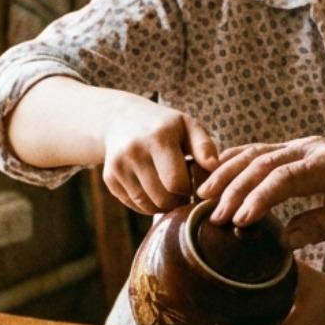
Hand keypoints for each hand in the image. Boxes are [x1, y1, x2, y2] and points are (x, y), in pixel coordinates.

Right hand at [100, 97, 218, 214]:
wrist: (122, 119)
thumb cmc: (165, 126)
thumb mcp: (188, 126)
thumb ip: (204, 146)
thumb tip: (214, 167)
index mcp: (158, 138)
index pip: (176, 183)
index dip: (189, 190)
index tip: (193, 184)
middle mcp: (134, 152)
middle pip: (162, 198)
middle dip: (177, 201)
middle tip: (183, 192)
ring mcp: (118, 166)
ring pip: (147, 205)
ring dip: (163, 205)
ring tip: (171, 192)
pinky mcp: (109, 178)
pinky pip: (133, 205)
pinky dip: (147, 204)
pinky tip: (154, 190)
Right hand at [198, 137, 324, 248]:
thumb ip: (321, 227)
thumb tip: (284, 240)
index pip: (286, 178)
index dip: (260, 197)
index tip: (240, 220)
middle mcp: (312, 148)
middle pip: (264, 163)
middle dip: (235, 188)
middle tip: (214, 215)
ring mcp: (301, 145)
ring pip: (256, 152)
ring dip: (228, 172)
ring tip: (203, 195)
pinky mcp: (293, 148)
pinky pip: (259, 150)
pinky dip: (234, 161)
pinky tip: (214, 174)